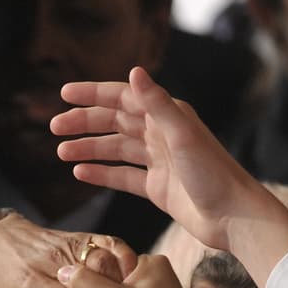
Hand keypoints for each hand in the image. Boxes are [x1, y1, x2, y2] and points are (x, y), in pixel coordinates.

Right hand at [53, 66, 287, 287]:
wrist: (234, 216)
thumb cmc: (214, 174)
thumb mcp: (183, 135)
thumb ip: (157, 104)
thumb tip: (134, 71)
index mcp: (169, 116)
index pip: (124, 98)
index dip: (93, 95)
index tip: (64, 94)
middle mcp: (162, 135)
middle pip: (115, 122)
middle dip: (84, 123)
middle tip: (54, 127)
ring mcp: (159, 161)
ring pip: (115, 149)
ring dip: (88, 149)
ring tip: (61, 153)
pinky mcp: (157, 187)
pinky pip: (122, 176)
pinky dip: (101, 173)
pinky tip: (80, 174)